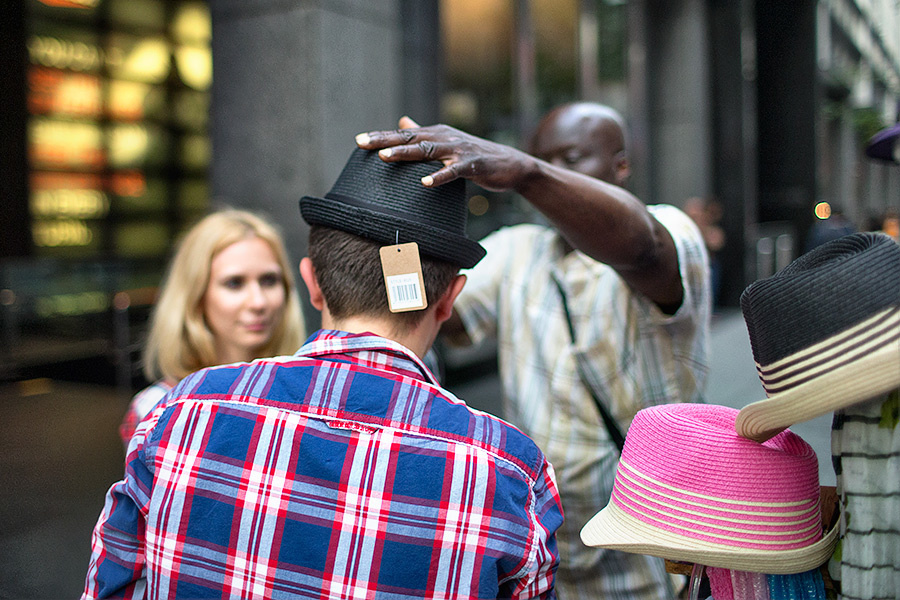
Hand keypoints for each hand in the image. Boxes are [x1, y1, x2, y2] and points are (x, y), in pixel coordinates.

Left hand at [355, 117, 536, 191]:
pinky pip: (453, 171)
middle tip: (361, 143)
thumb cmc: (475, 156)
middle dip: (384, 140)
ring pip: (427, 150)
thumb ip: (424, 133)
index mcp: (436, 134)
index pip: (403, 134)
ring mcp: (459, 149)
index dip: (381, 136)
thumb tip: (402, 121)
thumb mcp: (447, 142)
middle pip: (410, 138)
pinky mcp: (473, 164)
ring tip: (385, 157)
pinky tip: (425, 183)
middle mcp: (444, 137)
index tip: (358, 141)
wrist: (510, 165)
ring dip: (405, 153)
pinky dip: (439, 176)